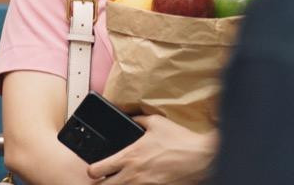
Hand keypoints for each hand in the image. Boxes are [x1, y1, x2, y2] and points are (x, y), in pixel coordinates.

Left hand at [87, 115, 216, 184]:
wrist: (202, 158)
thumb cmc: (180, 141)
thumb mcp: (157, 122)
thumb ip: (138, 118)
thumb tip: (129, 115)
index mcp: (129, 156)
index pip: (96, 170)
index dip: (91, 170)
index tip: (94, 168)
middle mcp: (133, 175)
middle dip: (101, 184)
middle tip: (105, 179)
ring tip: (123, 181)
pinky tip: (141, 183)